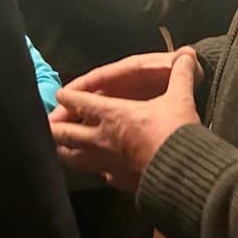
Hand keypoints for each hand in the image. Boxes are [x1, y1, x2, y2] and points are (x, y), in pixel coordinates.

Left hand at [50, 50, 201, 190]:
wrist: (183, 172)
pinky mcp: (118, 181)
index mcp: (112, 114)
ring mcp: (106, 163)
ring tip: (60, 149)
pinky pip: (101, 175)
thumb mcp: (179, 97)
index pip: (80, 102)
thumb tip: (189, 56)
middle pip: (66, 134)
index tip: (60, 94)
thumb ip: (181, 75)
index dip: (68, 97)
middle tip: (48, 124)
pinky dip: (97, 170)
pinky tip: (101, 171)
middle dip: (55, 127)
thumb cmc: (175, 131)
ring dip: (65, 152)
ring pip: (74, 159)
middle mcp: (101, 139)